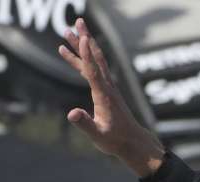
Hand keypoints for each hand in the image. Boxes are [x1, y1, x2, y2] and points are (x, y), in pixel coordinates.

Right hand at [58, 18, 165, 176]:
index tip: (81, 37)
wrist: (132, 142)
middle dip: (85, 39)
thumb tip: (71, 114)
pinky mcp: (105, 89)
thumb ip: (85, 124)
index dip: (86, 54)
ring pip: (93, 60)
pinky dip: (81, 59)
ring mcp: (107, 86)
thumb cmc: (115, 140)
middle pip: (95, 57)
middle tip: (76, 22)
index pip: (93, 71)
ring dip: (81, 45)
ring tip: (67, 31)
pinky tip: (70, 54)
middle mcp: (107, 86)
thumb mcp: (98, 135)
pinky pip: (91, 69)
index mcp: (104, 96)